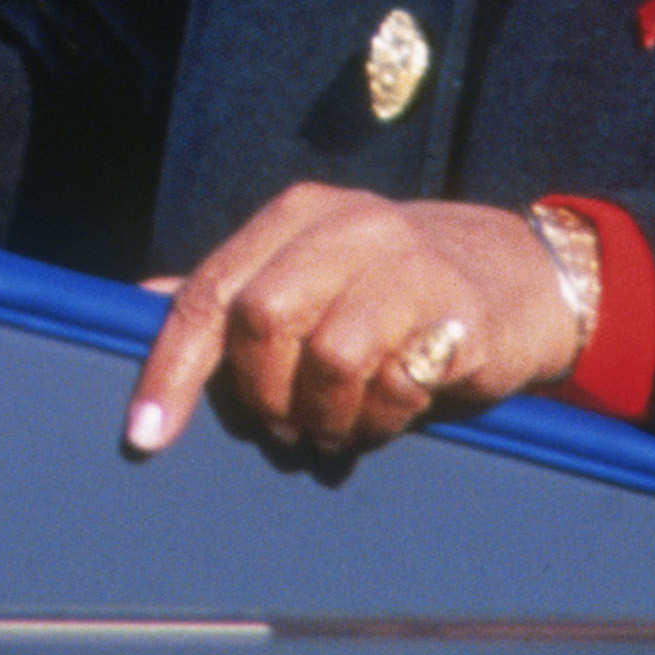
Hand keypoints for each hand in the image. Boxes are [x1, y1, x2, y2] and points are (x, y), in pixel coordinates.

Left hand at [123, 184, 580, 461]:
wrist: (522, 276)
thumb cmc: (392, 285)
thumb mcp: (310, 270)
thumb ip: (230, 289)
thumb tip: (133, 301)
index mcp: (299, 216)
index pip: (212, 291)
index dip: (171, 368)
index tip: (147, 437)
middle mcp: (351, 226)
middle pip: (263, 317)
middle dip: (263, 392)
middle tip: (285, 426)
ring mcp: (411, 263)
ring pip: (331, 356)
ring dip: (327, 415)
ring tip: (341, 426)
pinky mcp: (462, 312)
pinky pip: (398, 383)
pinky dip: (382, 418)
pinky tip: (392, 413)